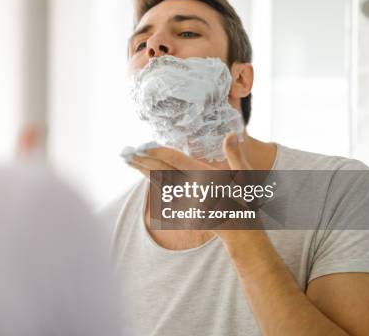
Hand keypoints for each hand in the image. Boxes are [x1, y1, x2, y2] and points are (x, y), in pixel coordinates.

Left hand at [128, 133, 261, 241]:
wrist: (239, 232)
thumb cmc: (244, 202)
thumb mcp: (245, 177)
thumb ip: (235, 155)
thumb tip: (231, 135)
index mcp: (203, 176)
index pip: (175, 160)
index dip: (157, 152)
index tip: (142, 145)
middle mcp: (189, 186)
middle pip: (161, 170)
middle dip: (142, 161)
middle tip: (124, 152)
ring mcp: (184, 197)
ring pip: (159, 180)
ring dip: (143, 170)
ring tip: (128, 160)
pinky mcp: (182, 204)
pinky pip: (163, 189)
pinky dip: (152, 180)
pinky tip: (143, 173)